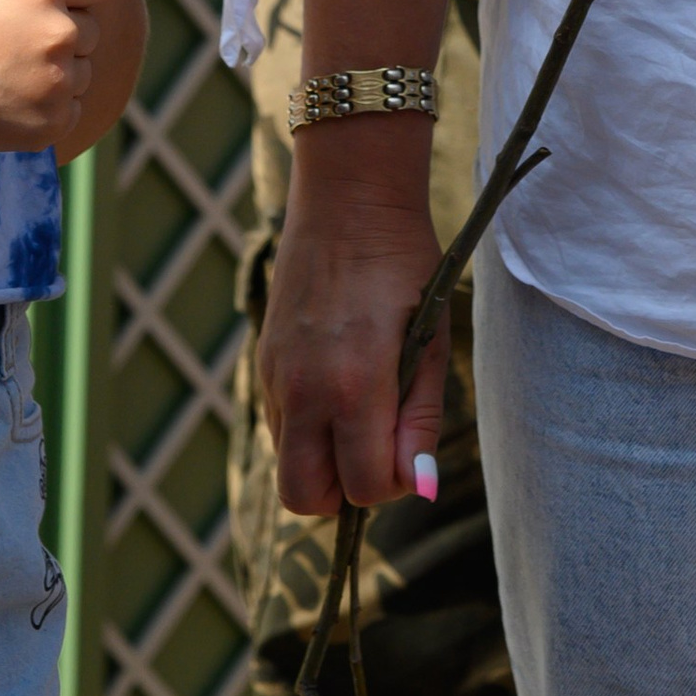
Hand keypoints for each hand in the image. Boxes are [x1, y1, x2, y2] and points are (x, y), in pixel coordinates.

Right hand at [0, 0, 106, 154]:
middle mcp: (59, 32)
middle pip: (91, 29)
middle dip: (66, 33)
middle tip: (24, 44)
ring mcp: (58, 81)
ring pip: (83, 71)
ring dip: (61, 72)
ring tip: (15, 74)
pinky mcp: (52, 122)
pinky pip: (72, 109)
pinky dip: (52, 108)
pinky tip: (17, 101)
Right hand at [259, 153, 447, 515]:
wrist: (348, 197)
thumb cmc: (403, 262)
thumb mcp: (430, 338)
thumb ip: (422, 417)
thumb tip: (418, 486)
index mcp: (354, 384)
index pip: (362, 487)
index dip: (392, 482)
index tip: (408, 444)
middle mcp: (305, 389)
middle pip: (304, 498)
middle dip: (343, 491)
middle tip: (377, 445)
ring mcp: (277, 376)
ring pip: (287, 464)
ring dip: (323, 459)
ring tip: (361, 407)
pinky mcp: (264, 360)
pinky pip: (279, 425)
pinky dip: (307, 428)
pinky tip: (337, 383)